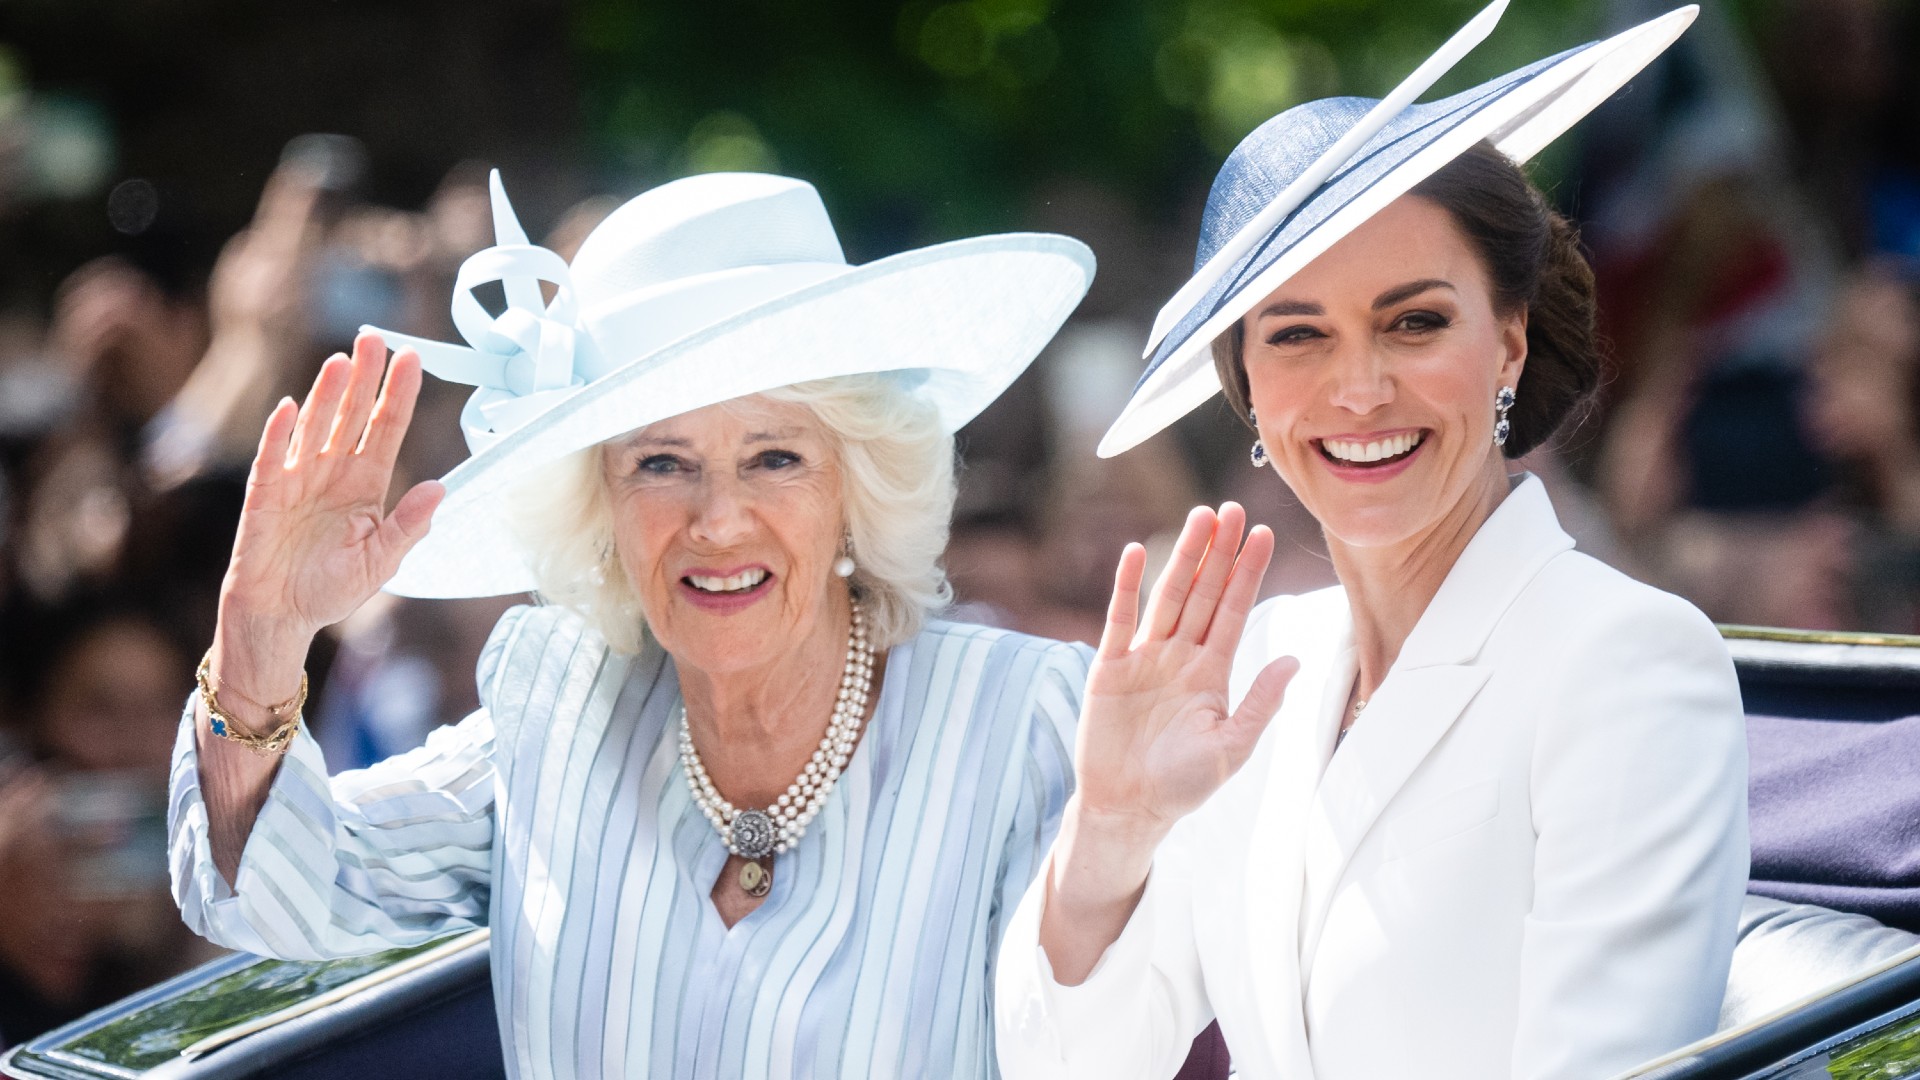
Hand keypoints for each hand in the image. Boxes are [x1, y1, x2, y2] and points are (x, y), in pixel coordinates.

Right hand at [215, 334, 442, 690]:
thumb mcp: (381, 561)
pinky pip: (273, 456)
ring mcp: (298, 478)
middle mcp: (333, 471)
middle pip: (351, 415)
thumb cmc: (331, 588)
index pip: (386, 428)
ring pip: (315, 426)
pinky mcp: (265, 493)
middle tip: (376, 340)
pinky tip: (289, 407)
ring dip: (326, 394)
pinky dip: (280, 433)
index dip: (398, 395)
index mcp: (366, 484)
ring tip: (342, 362)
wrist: (281, 615)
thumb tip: (440, 489)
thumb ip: (408, 525)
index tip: (413, 359)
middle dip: (365, 378)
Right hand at [1074, 502, 1298, 840]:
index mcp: (1212, 672)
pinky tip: (1135, 552)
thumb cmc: (1183, 784)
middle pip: (1204, 592)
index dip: (1248, 573)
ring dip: (1183, 557)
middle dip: (1220, 552)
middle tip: (1233, 509)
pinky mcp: (1110, 667)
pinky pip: (1120, 619)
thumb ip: (1260, 702)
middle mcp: (1180, 656)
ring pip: (1168, 596)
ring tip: (1199, 517)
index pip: (1235, 611)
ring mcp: (1145, 658)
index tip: (1264, 534)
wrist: (1129, 808)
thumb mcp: (1232, 747)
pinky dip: (1126, 586)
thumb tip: (1293, 660)